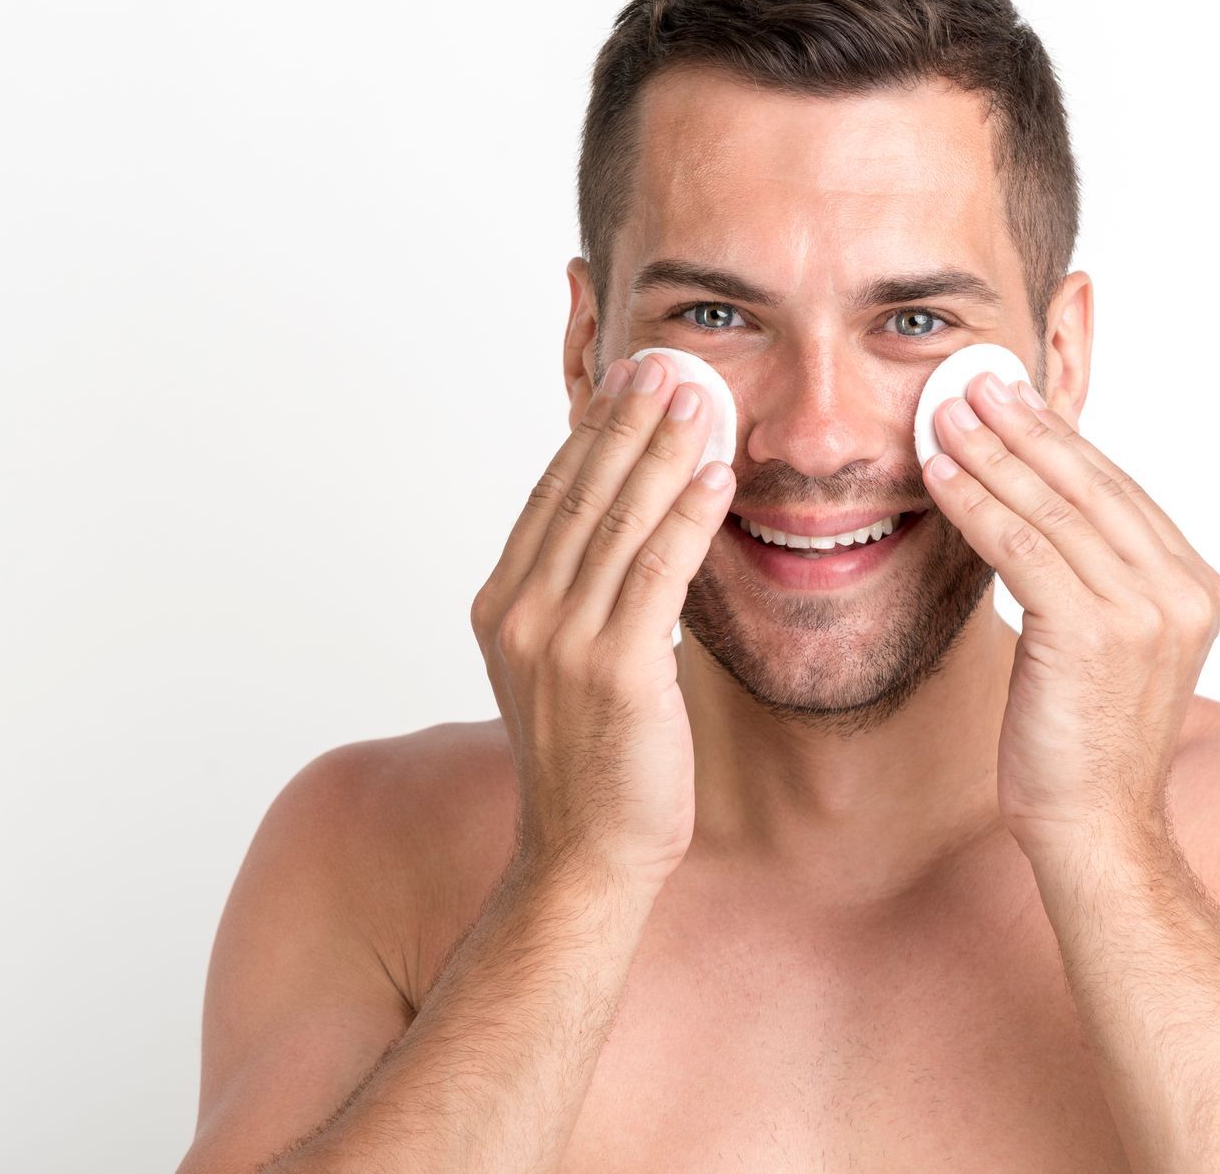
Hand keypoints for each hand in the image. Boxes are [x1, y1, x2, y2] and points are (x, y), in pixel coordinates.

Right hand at [470, 352, 735, 888]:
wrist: (584, 854)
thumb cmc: (589, 765)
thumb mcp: (564, 667)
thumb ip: (581, 600)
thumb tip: (625, 536)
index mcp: (502, 606)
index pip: (550, 496)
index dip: (589, 433)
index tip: (623, 383)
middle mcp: (521, 613)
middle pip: (580, 492)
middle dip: (627, 422)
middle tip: (665, 365)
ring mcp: (562, 639)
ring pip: (618, 519)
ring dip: (663, 451)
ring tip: (700, 397)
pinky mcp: (616, 667)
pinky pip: (657, 569)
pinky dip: (688, 515)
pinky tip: (717, 475)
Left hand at [922, 371, 1219, 854]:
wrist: (1097, 829)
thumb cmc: (1085, 743)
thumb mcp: (1106, 645)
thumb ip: (1094, 578)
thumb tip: (1038, 506)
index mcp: (1195, 587)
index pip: (1118, 491)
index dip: (1060, 437)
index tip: (1012, 396)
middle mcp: (1182, 591)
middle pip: (1089, 485)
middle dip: (1023, 426)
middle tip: (971, 381)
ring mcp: (1145, 610)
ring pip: (1051, 509)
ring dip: (990, 454)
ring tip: (941, 414)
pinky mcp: (1092, 632)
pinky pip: (1021, 548)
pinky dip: (975, 503)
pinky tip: (937, 475)